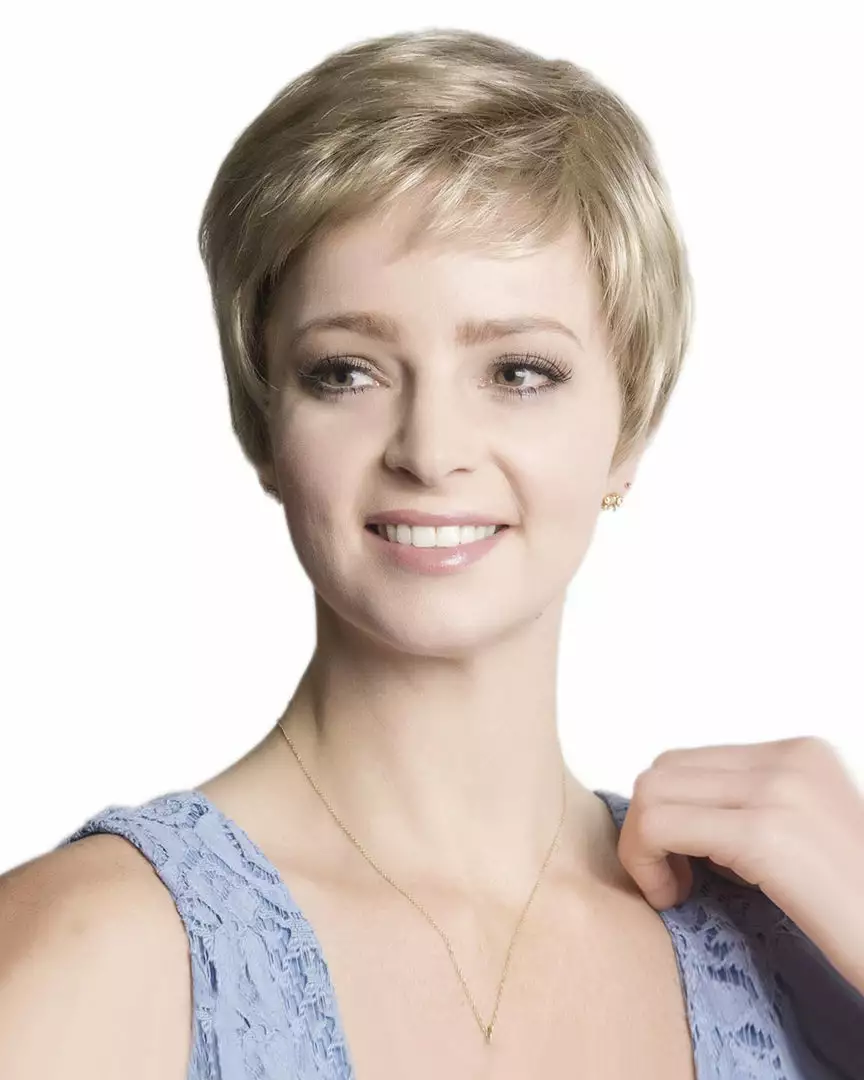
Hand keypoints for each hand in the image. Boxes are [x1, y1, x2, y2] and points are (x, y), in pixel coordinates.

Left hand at [616, 736, 863, 992]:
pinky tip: (677, 898)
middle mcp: (788, 759)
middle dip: (648, 827)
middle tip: (674, 880)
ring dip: (643, 846)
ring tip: (677, 890)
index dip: (667, 813)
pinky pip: (660, 826)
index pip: (687, 762)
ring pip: (652, 793)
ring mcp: (778, 791)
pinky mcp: (765, 834)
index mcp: (798, 754)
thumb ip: (748, 809)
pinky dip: (647, 862)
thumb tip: (673, 817)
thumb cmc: (855, 909)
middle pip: (664, 771)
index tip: (683, 864)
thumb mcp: (801, 836)